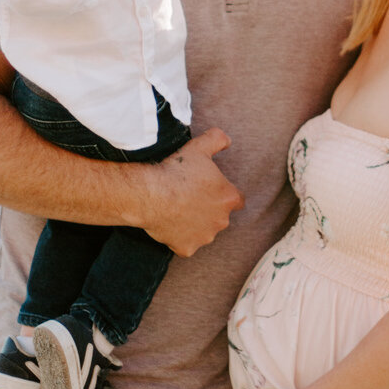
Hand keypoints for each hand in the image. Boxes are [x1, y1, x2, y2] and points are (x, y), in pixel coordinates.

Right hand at [141, 130, 242, 255]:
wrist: (151, 194)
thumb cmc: (176, 171)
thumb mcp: (199, 147)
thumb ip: (218, 139)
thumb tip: (227, 140)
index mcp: (229, 198)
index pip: (237, 199)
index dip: (224, 193)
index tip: (211, 189)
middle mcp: (221, 221)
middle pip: (220, 217)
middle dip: (209, 210)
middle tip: (189, 198)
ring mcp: (204, 237)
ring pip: (204, 232)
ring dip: (195, 224)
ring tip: (177, 210)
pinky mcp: (187, 248)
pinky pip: (186, 245)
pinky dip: (179, 238)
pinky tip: (169, 225)